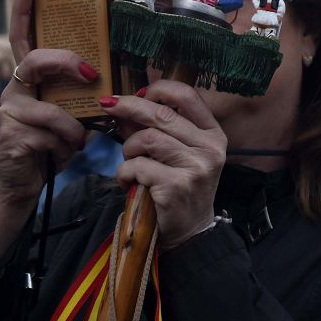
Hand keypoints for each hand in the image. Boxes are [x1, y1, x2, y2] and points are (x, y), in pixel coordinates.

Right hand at [0, 0, 90, 209]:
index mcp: (28, 80)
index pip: (22, 39)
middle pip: (35, 60)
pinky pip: (52, 135)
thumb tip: (105, 83)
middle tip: (92, 73)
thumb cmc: (48, 147)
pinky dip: (66, 148)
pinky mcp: (10, 135)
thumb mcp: (68, 117)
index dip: (22, 11)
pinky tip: (59, 156)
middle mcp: (13, 89)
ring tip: (75, 144)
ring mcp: (8, 111)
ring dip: (73, 130)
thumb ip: (78, 98)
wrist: (22, 186)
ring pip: (52, 110)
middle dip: (66, 62)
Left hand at [100, 80, 226, 249]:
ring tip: (130, 163)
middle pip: (161, 114)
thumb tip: (123, 104)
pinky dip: (125, 172)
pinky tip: (129, 182)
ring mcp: (196, 168)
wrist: (189, 231)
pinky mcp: (177, 187)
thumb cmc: (178, 186)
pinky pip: (138, 166)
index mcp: (212, 133)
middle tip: (108, 105)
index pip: (188, 95)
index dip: (159, 89)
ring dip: (128, 149)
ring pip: (147, 139)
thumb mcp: (175, 153)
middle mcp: (210, 148)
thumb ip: (155, 127)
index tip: (138, 93)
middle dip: (128, 107)